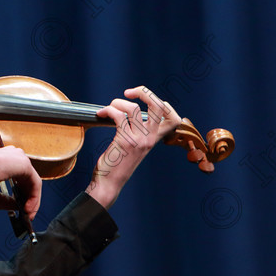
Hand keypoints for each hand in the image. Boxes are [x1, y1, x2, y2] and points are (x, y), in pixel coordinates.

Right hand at [0, 146, 41, 219]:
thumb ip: (5, 200)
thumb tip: (16, 206)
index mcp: (3, 159)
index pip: (18, 176)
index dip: (21, 193)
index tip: (21, 207)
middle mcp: (13, 156)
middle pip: (27, 179)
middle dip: (28, 198)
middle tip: (26, 213)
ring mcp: (19, 158)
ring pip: (33, 182)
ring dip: (32, 200)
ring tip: (27, 213)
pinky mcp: (25, 164)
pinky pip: (35, 183)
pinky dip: (34, 197)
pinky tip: (27, 208)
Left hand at [87, 86, 179, 208]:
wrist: (109, 183)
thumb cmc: (118, 164)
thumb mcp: (135, 147)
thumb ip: (139, 133)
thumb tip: (130, 113)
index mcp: (154, 139)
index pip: (174, 119)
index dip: (167, 104)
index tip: (149, 100)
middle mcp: (149, 139)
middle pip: (158, 106)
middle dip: (144, 92)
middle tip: (129, 92)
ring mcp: (138, 140)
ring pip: (133, 108)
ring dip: (117, 103)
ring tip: (109, 108)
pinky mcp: (124, 141)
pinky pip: (118, 116)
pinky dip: (108, 110)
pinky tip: (101, 114)